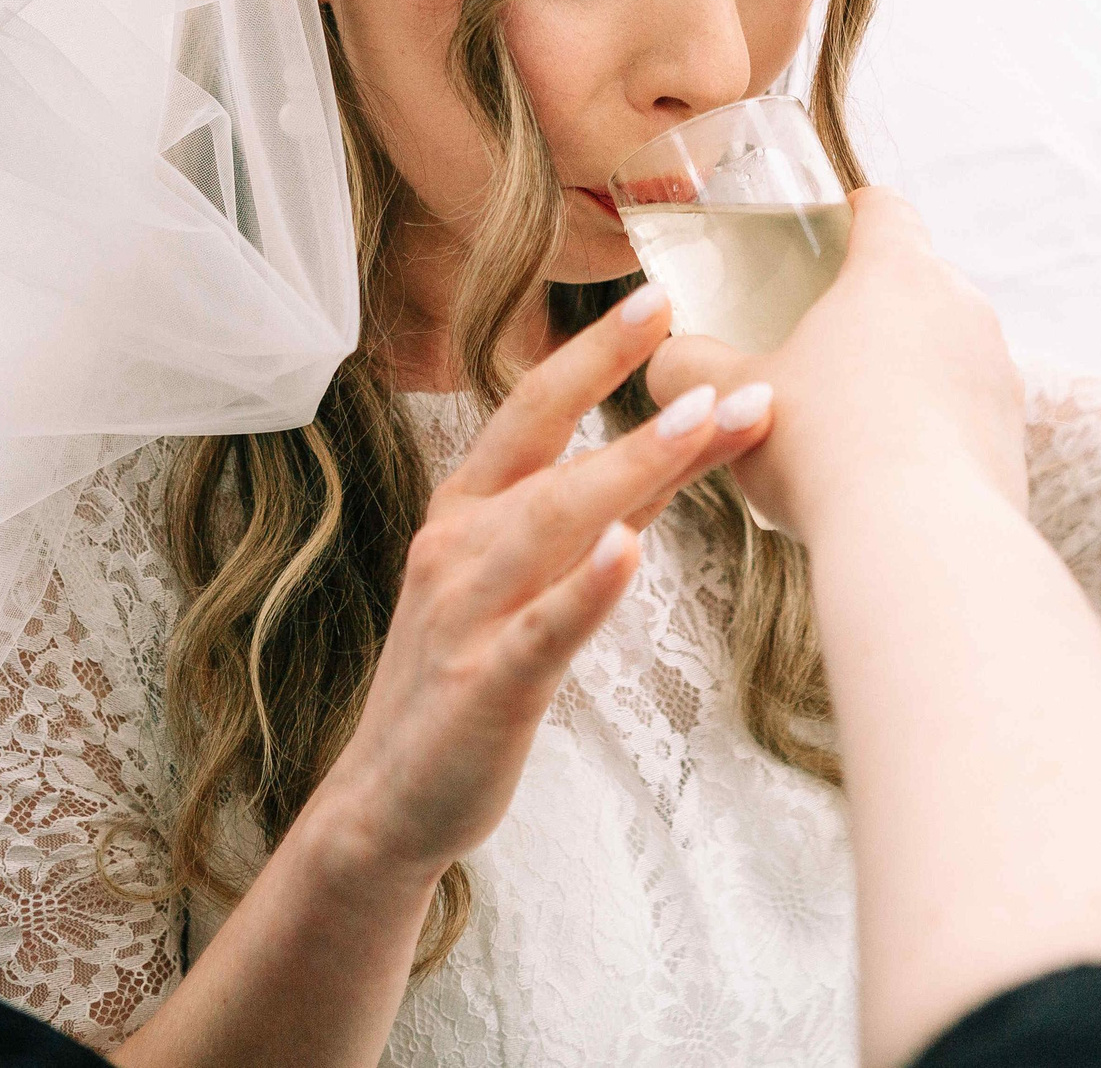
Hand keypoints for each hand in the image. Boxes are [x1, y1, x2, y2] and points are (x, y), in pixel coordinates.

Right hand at [305, 286, 770, 880]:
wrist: (389, 801)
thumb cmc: (468, 676)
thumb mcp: (523, 576)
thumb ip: (596, 510)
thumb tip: (680, 440)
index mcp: (466, 509)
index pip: (532, 409)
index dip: (593, 353)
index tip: (661, 299)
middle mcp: (461, 545)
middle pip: (552, 454)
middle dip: (629, 396)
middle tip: (711, 356)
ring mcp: (470, 613)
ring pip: (554, 523)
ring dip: (631, 468)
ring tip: (702, 422)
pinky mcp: (488, 685)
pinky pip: (543, 628)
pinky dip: (588, 587)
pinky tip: (631, 550)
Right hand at [645, 186, 1025, 541]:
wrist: (916, 543)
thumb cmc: (819, 450)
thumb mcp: (727, 398)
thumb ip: (689, 366)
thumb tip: (667, 359)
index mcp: (895, 272)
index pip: (885, 209)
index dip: (854, 212)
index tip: (832, 227)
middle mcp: (963, 306)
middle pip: (916, 281)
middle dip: (871, 304)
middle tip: (819, 340)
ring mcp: (998, 372)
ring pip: (945, 350)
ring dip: (904, 370)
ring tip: (849, 420)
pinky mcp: (1013, 435)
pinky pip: (965, 413)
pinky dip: (931, 428)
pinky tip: (887, 474)